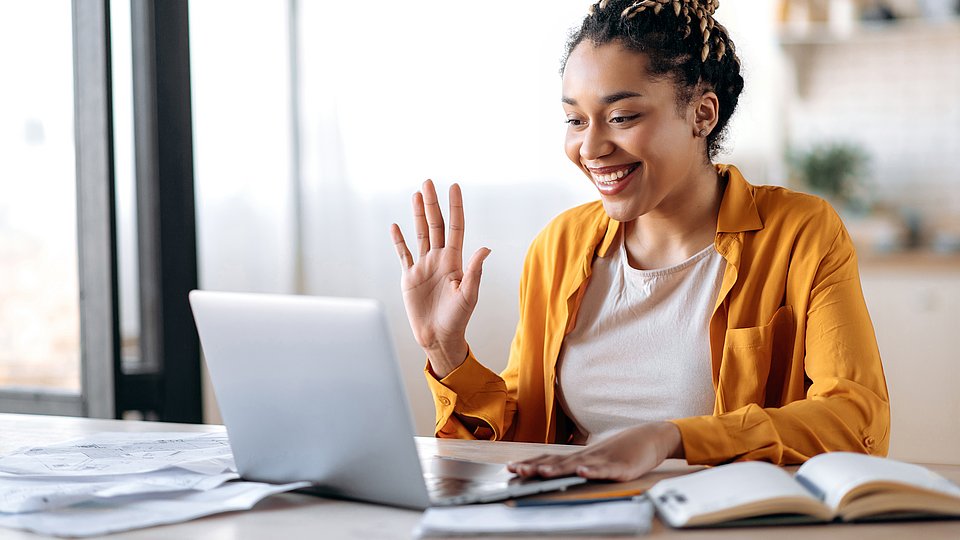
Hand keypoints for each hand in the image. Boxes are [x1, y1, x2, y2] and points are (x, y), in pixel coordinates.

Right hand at [390, 180, 490, 377]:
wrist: (438, 337)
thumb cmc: (457, 319)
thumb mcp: (468, 295)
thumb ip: (475, 271)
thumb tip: (486, 248)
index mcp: (455, 261)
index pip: (455, 227)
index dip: (455, 207)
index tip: (454, 187)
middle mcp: (439, 259)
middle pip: (435, 225)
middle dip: (433, 203)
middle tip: (428, 182)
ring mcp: (424, 266)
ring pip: (420, 234)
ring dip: (418, 214)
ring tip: (416, 194)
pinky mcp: (410, 277)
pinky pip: (403, 254)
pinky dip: (399, 240)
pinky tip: (396, 226)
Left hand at [506, 422, 683, 481]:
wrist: (650, 437)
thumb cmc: (621, 450)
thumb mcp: (596, 459)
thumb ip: (578, 466)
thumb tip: (556, 472)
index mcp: (580, 456)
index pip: (550, 460)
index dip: (531, 464)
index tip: (511, 468)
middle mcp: (587, 457)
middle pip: (558, 462)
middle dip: (535, 467)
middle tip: (516, 471)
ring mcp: (604, 460)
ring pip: (578, 465)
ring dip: (559, 469)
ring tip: (542, 472)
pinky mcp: (621, 467)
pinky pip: (606, 470)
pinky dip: (594, 471)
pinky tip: (583, 472)